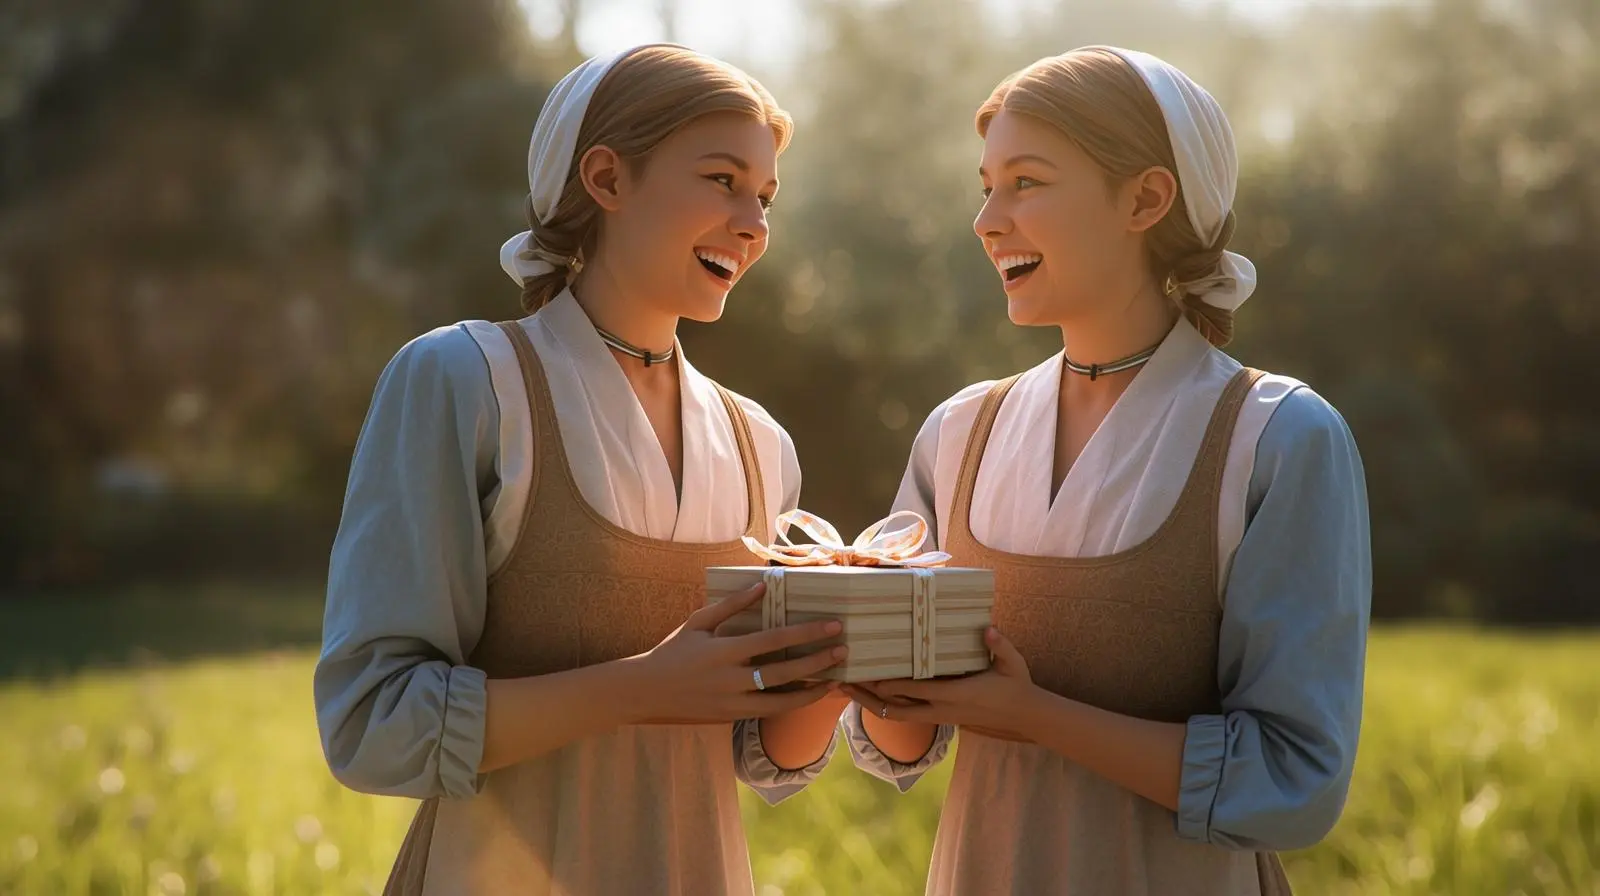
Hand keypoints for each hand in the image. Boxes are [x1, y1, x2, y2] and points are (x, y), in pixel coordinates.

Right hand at [627, 583, 847, 724]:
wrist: (645, 692)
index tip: (831, 625)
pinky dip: (791, 703)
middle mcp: (731, 680)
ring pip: (782, 701)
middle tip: (844, 650)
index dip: (805, 633)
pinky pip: (769, 711)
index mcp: (724, 651)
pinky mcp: (731, 718)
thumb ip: (731, 605)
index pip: (773, 640)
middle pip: (784, 673)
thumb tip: (763, 586)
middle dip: (818, 662)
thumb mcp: (698, 623)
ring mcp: (732, 703)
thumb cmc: (672, 652)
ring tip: (836, 680)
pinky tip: (808, 694)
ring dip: (812, 690)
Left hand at [845, 627, 1037, 739]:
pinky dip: (885, 706)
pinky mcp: (938, 717)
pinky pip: (905, 715)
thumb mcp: (1013, 664)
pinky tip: (870, 695)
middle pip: (895, 709)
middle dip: (868, 698)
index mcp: (955, 695)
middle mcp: (941, 709)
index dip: (891, 685)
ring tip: (846, 690)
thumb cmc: (1016, 685)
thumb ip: (1000, 646)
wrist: (1023, 715)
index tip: (868, 675)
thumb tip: (989, 628)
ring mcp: (938, 716)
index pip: (916, 691)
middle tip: (842, 684)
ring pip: (896, 715)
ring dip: (871, 704)